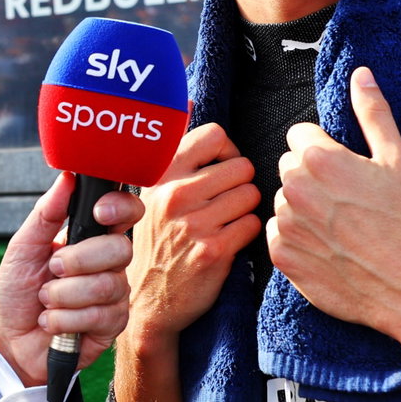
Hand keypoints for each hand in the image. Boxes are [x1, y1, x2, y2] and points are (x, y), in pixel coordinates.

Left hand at [0, 173, 143, 385]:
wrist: (11, 337)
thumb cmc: (19, 289)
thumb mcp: (23, 247)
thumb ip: (45, 214)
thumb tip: (66, 178)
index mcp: (91, 237)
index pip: (127, 212)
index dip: (120, 208)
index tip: (97, 212)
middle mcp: (109, 263)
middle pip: (120, 249)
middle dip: (78, 260)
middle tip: (52, 269)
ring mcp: (114, 294)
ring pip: (106, 285)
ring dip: (63, 295)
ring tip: (46, 300)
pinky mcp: (112, 324)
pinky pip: (100, 316)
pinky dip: (65, 319)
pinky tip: (52, 322)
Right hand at [124, 123, 261, 347]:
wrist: (147, 301)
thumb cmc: (155, 240)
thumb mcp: (151, 190)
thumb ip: (173, 147)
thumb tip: (188, 101)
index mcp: (161, 174)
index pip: (215, 135)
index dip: (226, 151)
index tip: (219, 169)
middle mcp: (174, 194)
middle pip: (241, 166)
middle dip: (240, 183)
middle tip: (226, 202)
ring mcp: (194, 223)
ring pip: (251, 194)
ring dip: (246, 209)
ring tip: (226, 222)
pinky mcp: (214, 250)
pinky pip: (253, 225)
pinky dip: (248, 233)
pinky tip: (230, 241)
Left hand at [268, 68, 400, 336]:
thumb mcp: (398, 160)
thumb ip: (373, 113)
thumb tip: (361, 75)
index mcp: (318, 158)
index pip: (299, 136)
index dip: (323, 150)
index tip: (344, 170)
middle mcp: (292, 187)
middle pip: (289, 168)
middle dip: (311, 178)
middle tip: (345, 201)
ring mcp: (284, 223)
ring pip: (283, 203)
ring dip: (303, 210)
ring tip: (339, 229)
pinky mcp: (280, 256)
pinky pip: (278, 237)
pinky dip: (297, 241)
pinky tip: (327, 249)